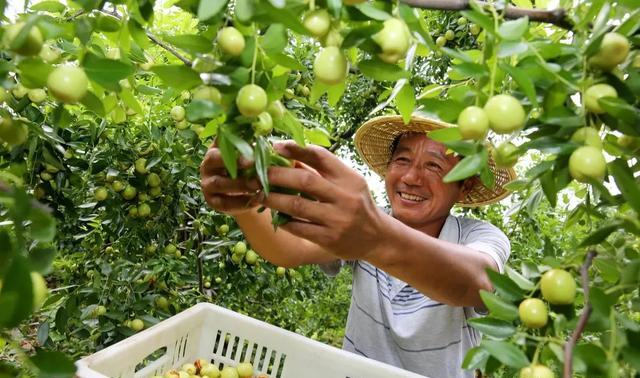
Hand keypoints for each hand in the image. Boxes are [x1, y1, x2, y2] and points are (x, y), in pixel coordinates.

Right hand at [200, 144, 260, 215]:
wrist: (244, 195)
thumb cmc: (248, 170)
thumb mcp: (249, 157)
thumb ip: (252, 148)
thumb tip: (264, 141)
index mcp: (215, 149)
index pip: (218, 140)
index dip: (231, 139)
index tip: (248, 140)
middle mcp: (207, 165)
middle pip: (214, 159)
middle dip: (234, 160)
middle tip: (252, 162)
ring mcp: (207, 184)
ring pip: (219, 183)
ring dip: (239, 184)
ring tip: (258, 184)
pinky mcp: (212, 201)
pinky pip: (225, 202)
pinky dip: (242, 202)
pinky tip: (258, 199)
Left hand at [259, 141, 387, 259]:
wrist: (378, 237)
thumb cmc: (356, 204)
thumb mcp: (348, 183)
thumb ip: (323, 171)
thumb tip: (288, 156)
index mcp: (349, 178)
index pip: (321, 157)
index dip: (297, 149)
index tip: (276, 146)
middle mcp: (345, 197)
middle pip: (305, 180)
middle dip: (277, 175)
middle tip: (256, 174)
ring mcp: (337, 220)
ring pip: (297, 205)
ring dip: (273, 199)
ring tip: (258, 194)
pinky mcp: (330, 239)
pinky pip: (299, 228)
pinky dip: (283, 220)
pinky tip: (274, 216)